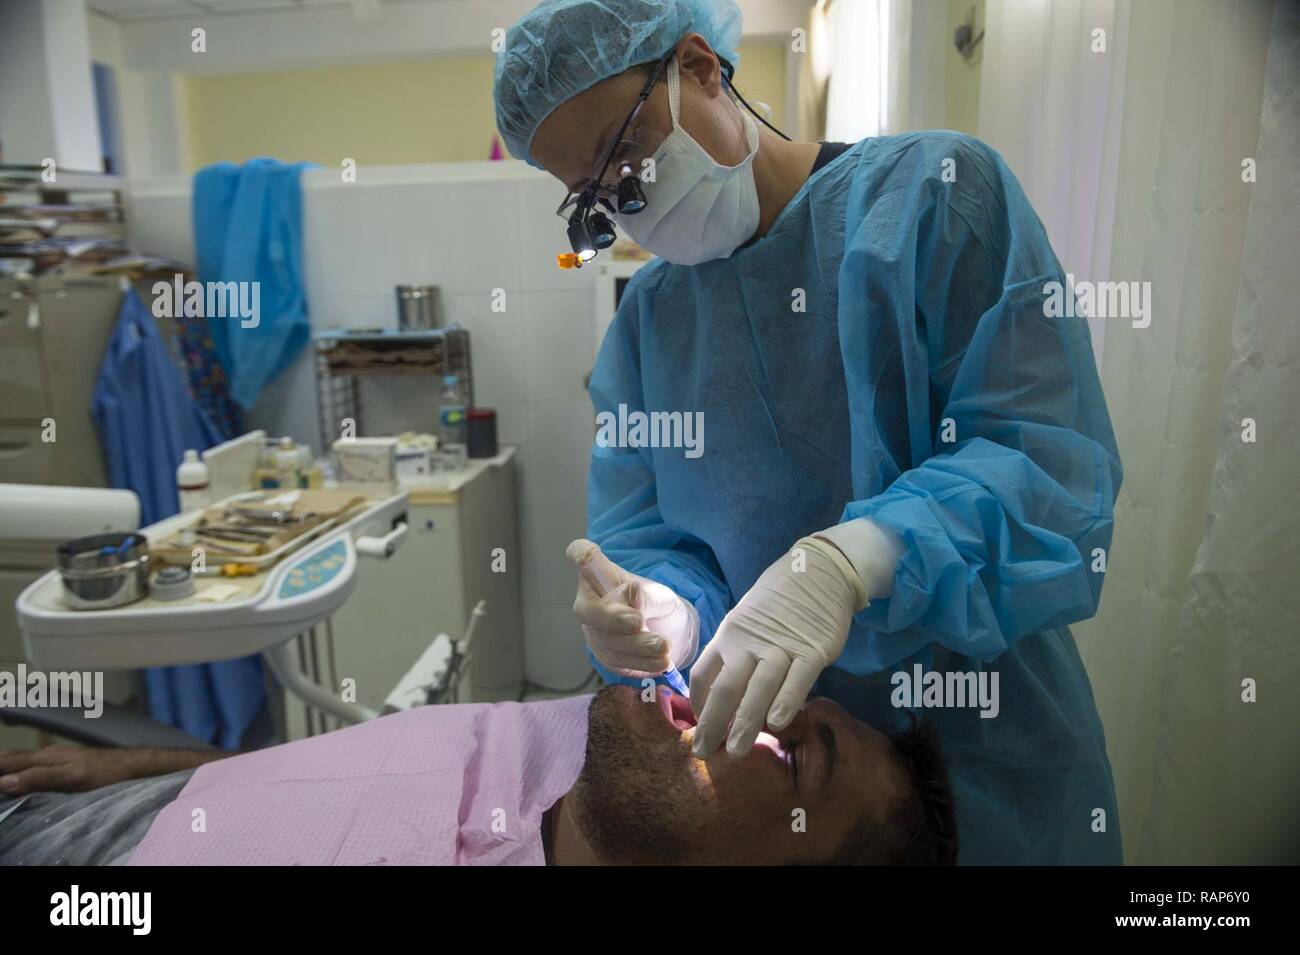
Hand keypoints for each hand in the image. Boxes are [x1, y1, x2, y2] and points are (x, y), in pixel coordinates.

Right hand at [0, 746, 148, 794]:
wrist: (131, 765)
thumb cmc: (105, 772)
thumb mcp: (72, 777)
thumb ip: (40, 778)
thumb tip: (4, 782)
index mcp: (44, 757)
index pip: (7, 760)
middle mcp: (46, 755)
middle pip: (11, 758)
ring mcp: (54, 759)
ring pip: (20, 760)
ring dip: (5, 766)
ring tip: (2, 775)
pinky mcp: (62, 765)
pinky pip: (31, 765)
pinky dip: (17, 769)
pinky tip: (17, 776)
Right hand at [568, 539, 698, 676]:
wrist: (666, 632)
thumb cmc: (656, 604)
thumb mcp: (660, 595)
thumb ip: (647, 597)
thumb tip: (633, 596)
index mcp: (600, 575)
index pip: (582, 557)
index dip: (581, 555)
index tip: (586, 554)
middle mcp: (589, 601)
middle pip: (589, 610)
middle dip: (613, 618)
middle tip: (639, 621)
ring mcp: (593, 630)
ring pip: (606, 640)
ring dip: (637, 646)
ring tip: (664, 646)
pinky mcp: (603, 654)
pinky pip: (618, 661)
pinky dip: (641, 663)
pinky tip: (661, 662)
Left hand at [689, 536, 867, 758]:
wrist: (819, 571)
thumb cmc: (778, 601)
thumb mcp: (746, 620)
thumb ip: (735, 652)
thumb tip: (722, 691)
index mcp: (729, 635)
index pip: (704, 674)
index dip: (698, 703)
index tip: (699, 726)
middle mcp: (749, 642)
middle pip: (725, 687)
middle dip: (712, 723)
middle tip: (703, 754)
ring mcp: (782, 646)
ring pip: (758, 688)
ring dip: (746, 722)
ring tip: (736, 752)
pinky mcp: (813, 650)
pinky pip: (797, 679)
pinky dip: (786, 700)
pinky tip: (777, 722)